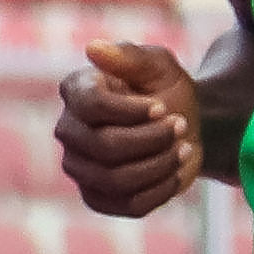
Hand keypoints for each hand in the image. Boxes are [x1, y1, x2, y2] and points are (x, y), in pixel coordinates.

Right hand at [56, 34, 200, 216]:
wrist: (185, 126)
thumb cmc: (166, 90)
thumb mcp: (158, 66)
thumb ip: (130, 56)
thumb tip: (93, 49)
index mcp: (76, 91)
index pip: (91, 106)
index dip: (130, 111)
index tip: (162, 106)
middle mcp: (69, 130)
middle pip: (104, 146)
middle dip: (152, 139)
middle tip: (181, 125)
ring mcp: (79, 167)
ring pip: (115, 179)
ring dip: (160, 164)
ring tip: (184, 148)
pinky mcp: (97, 197)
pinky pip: (128, 204)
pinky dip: (160, 189)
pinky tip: (176, 170)